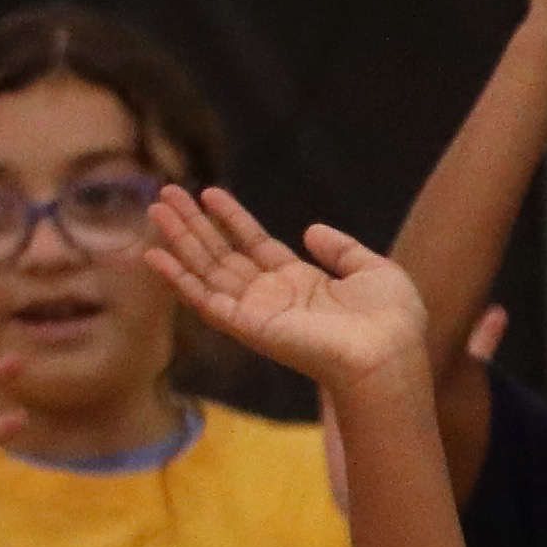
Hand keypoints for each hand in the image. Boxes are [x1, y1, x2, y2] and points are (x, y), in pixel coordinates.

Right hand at [141, 186, 435, 414]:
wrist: (389, 353)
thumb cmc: (392, 320)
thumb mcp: (372, 270)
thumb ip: (341, 249)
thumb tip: (310, 230)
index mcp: (301, 283)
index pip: (255, 244)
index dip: (232, 219)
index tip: (210, 192)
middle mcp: (272, 296)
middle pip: (222, 253)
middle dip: (195, 223)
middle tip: (166, 192)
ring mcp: (256, 311)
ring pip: (206, 269)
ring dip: (179, 239)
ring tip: (155, 208)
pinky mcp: (245, 326)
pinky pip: (202, 299)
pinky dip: (177, 278)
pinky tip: (153, 254)